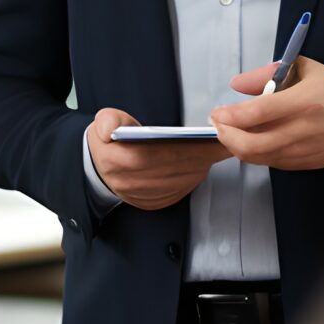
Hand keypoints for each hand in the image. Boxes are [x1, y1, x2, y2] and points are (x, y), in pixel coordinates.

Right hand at [88, 108, 226, 211]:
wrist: (100, 170)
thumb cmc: (107, 144)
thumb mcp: (101, 124)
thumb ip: (107, 121)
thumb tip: (112, 127)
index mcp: (118, 161)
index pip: (158, 154)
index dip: (186, 146)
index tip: (207, 137)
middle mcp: (132, 182)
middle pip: (175, 167)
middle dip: (203, 153)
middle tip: (224, 140)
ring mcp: (144, 195)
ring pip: (182, 180)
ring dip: (203, 164)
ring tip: (219, 148)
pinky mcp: (155, 202)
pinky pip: (181, 190)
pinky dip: (196, 175)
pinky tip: (206, 162)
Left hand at [211, 56, 323, 173]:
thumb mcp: (306, 69)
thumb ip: (268, 73)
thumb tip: (237, 84)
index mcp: (303, 101)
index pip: (257, 113)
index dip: (230, 116)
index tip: (218, 111)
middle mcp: (301, 129)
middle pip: (251, 144)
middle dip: (226, 136)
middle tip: (218, 124)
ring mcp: (302, 150)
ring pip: (257, 157)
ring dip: (236, 146)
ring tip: (229, 132)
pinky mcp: (304, 164)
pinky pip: (270, 162)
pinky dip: (255, 154)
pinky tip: (251, 141)